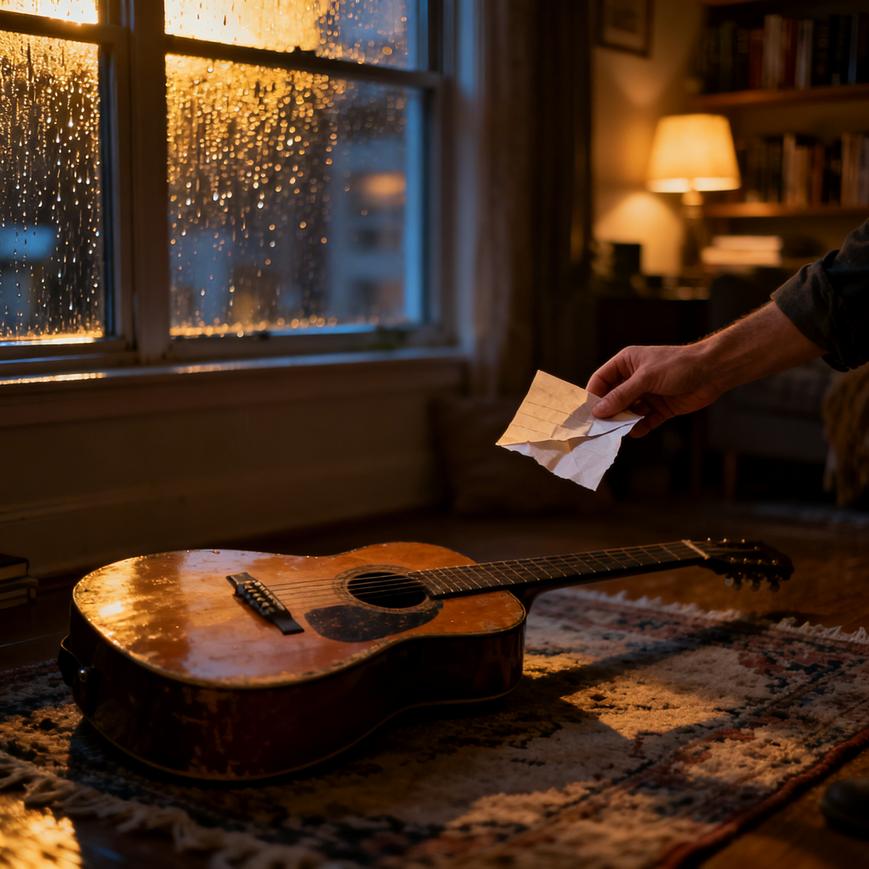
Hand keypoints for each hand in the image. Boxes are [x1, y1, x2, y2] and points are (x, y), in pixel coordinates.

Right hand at [587, 344, 722, 437]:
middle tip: (599, 427)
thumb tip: (598, 411)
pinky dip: (640, 427)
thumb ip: (621, 396)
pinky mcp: (660, 408)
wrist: (713, 371)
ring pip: (627, 411)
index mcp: (626, 363)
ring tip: (618, 431)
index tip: (586, 413)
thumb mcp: (645, 378)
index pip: (601, 380)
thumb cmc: (678, 366)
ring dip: (623, 421)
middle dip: (607, 412)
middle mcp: (634, 379)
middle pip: (613, 398)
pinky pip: (644, 420)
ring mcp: (647, 394)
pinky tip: (637, 431)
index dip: (593, 396)